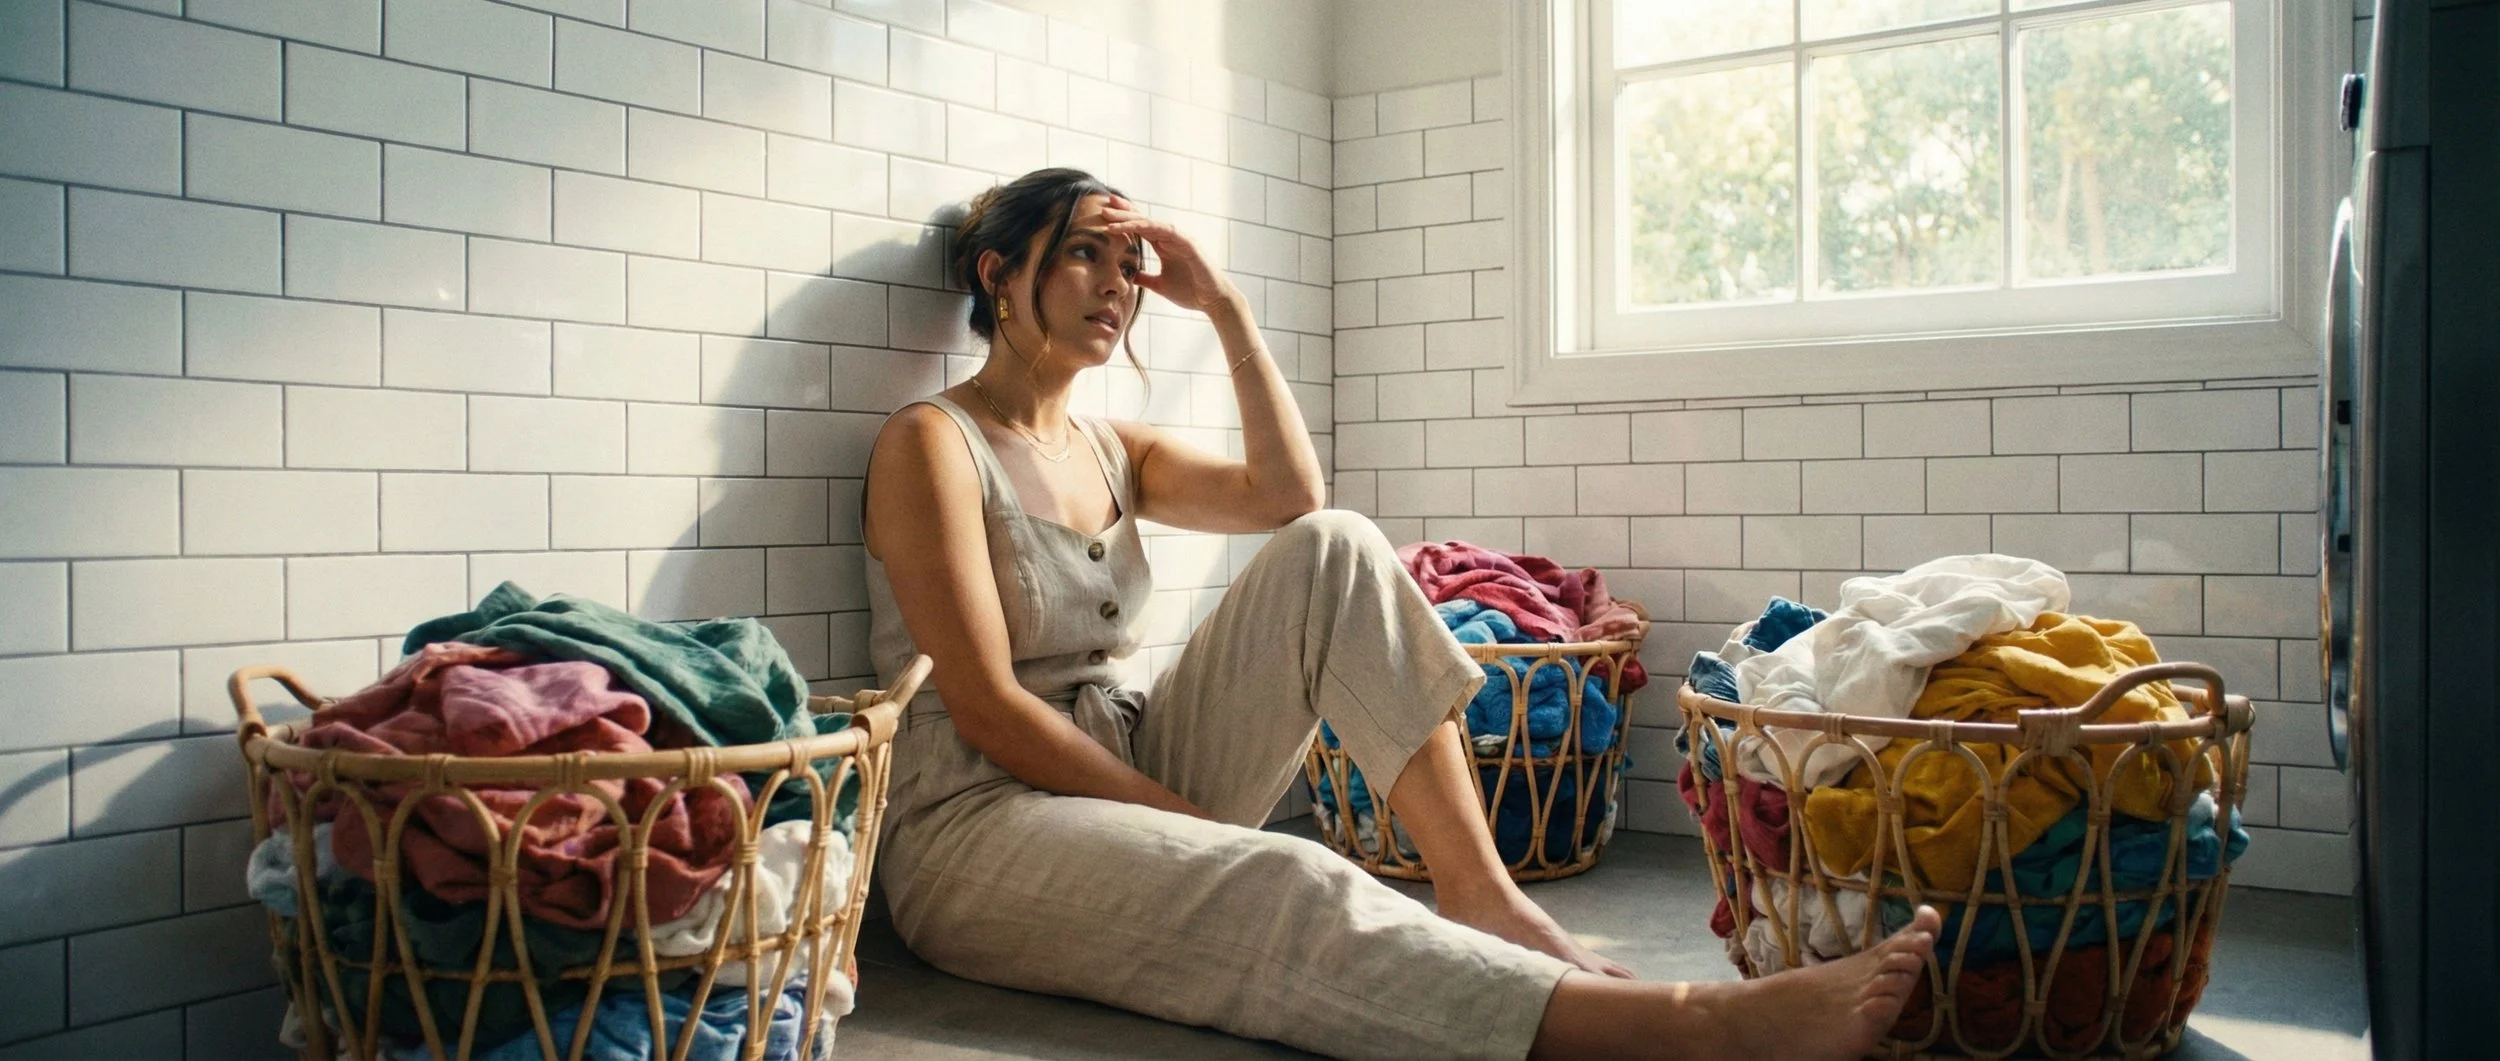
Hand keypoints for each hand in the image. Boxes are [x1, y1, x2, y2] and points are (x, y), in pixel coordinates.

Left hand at [1100, 195, 1242, 315]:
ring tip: (1110, 217)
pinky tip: (1133, 225)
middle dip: (1122, 213)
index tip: (1104, 216)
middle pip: (1143, 220)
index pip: (1140, 228)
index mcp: (1164, 245)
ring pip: (1150, 222)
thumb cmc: (1191, 292)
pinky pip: (1165, 231)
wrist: (1213, 301)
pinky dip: (1148, 227)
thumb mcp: (1160, 285)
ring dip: (1130, 219)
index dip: (1123, 220)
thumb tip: (1129, 275)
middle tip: (1103, 206)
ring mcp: (1179, 239)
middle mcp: (1170, 238)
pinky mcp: (1187, 243)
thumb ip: (1145, 278)